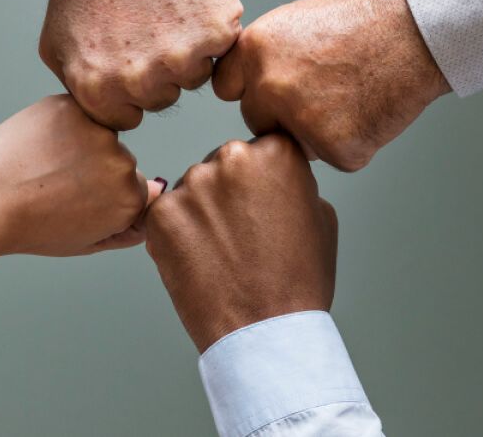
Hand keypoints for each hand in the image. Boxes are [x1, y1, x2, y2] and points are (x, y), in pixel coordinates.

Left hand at [0, 94, 160, 257]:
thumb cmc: (28, 227)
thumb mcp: (84, 242)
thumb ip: (127, 226)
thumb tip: (155, 197)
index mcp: (130, 198)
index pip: (136, 188)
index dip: (104, 197)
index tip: (77, 203)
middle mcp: (122, 161)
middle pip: (120, 159)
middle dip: (96, 168)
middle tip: (56, 184)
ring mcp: (97, 130)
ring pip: (99, 133)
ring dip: (80, 142)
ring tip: (44, 165)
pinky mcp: (72, 107)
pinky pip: (78, 112)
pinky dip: (61, 124)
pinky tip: (39, 146)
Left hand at [42, 0, 243, 129]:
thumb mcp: (57, 40)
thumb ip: (78, 86)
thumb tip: (102, 111)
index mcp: (99, 91)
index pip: (127, 118)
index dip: (128, 88)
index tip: (127, 55)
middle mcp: (140, 82)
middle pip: (162, 98)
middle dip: (156, 69)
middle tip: (146, 24)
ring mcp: (181, 58)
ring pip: (195, 75)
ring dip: (187, 49)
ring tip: (166, 9)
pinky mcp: (216, 31)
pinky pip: (221, 47)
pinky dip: (210, 25)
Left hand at [142, 134, 336, 352]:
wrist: (264, 332)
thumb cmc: (298, 281)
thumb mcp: (321, 217)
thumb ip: (294, 183)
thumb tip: (272, 178)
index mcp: (275, 152)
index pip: (262, 150)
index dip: (262, 182)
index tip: (264, 208)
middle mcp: (231, 158)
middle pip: (223, 165)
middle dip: (228, 193)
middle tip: (242, 236)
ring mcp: (192, 185)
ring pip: (193, 190)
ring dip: (201, 213)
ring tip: (221, 254)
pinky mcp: (161, 213)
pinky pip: (166, 215)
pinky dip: (177, 235)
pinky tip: (199, 261)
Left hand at [212, 0, 450, 171]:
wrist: (414, 31)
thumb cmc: (360, 22)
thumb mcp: (293, 23)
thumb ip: (263, 58)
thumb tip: (245, 86)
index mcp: (253, 51)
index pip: (227, 88)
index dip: (252, 89)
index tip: (272, 87)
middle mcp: (269, 87)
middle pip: (258, 120)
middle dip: (283, 115)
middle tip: (324, 92)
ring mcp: (301, 120)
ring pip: (295, 144)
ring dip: (317, 132)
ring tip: (352, 95)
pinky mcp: (336, 148)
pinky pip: (335, 157)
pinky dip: (353, 142)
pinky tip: (371, 110)